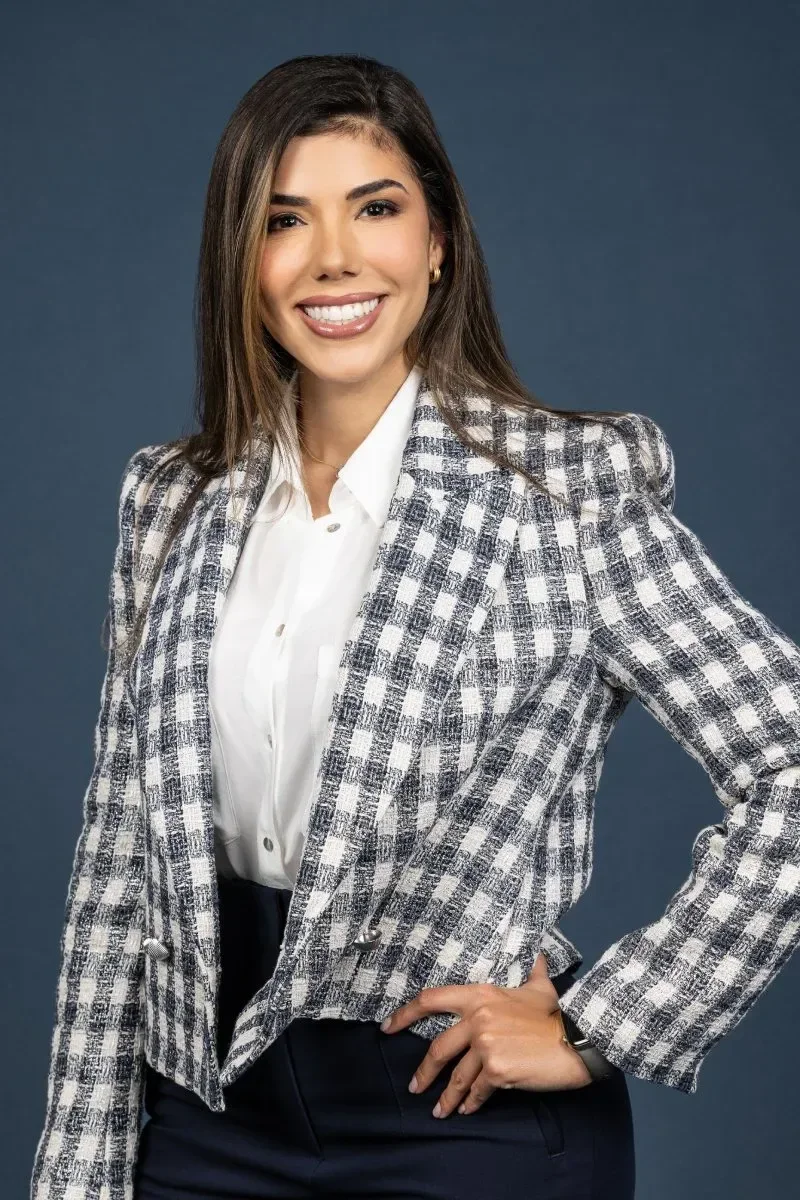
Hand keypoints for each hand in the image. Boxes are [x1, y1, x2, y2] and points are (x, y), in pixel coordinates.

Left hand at [379, 951, 592, 1118]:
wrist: (576, 1039)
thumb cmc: (556, 1014)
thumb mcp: (540, 987)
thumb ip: (533, 971)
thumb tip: (539, 956)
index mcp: (481, 995)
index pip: (432, 999)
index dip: (405, 1014)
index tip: (388, 1027)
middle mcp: (477, 1018)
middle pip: (439, 1048)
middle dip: (424, 1071)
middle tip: (415, 1087)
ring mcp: (485, 1045)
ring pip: (457, 1076)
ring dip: (446, 1097)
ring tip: (440, 1110)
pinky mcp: (497, 1070)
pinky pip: (477, 1091)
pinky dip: (471, 1103)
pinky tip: (468, 1110)